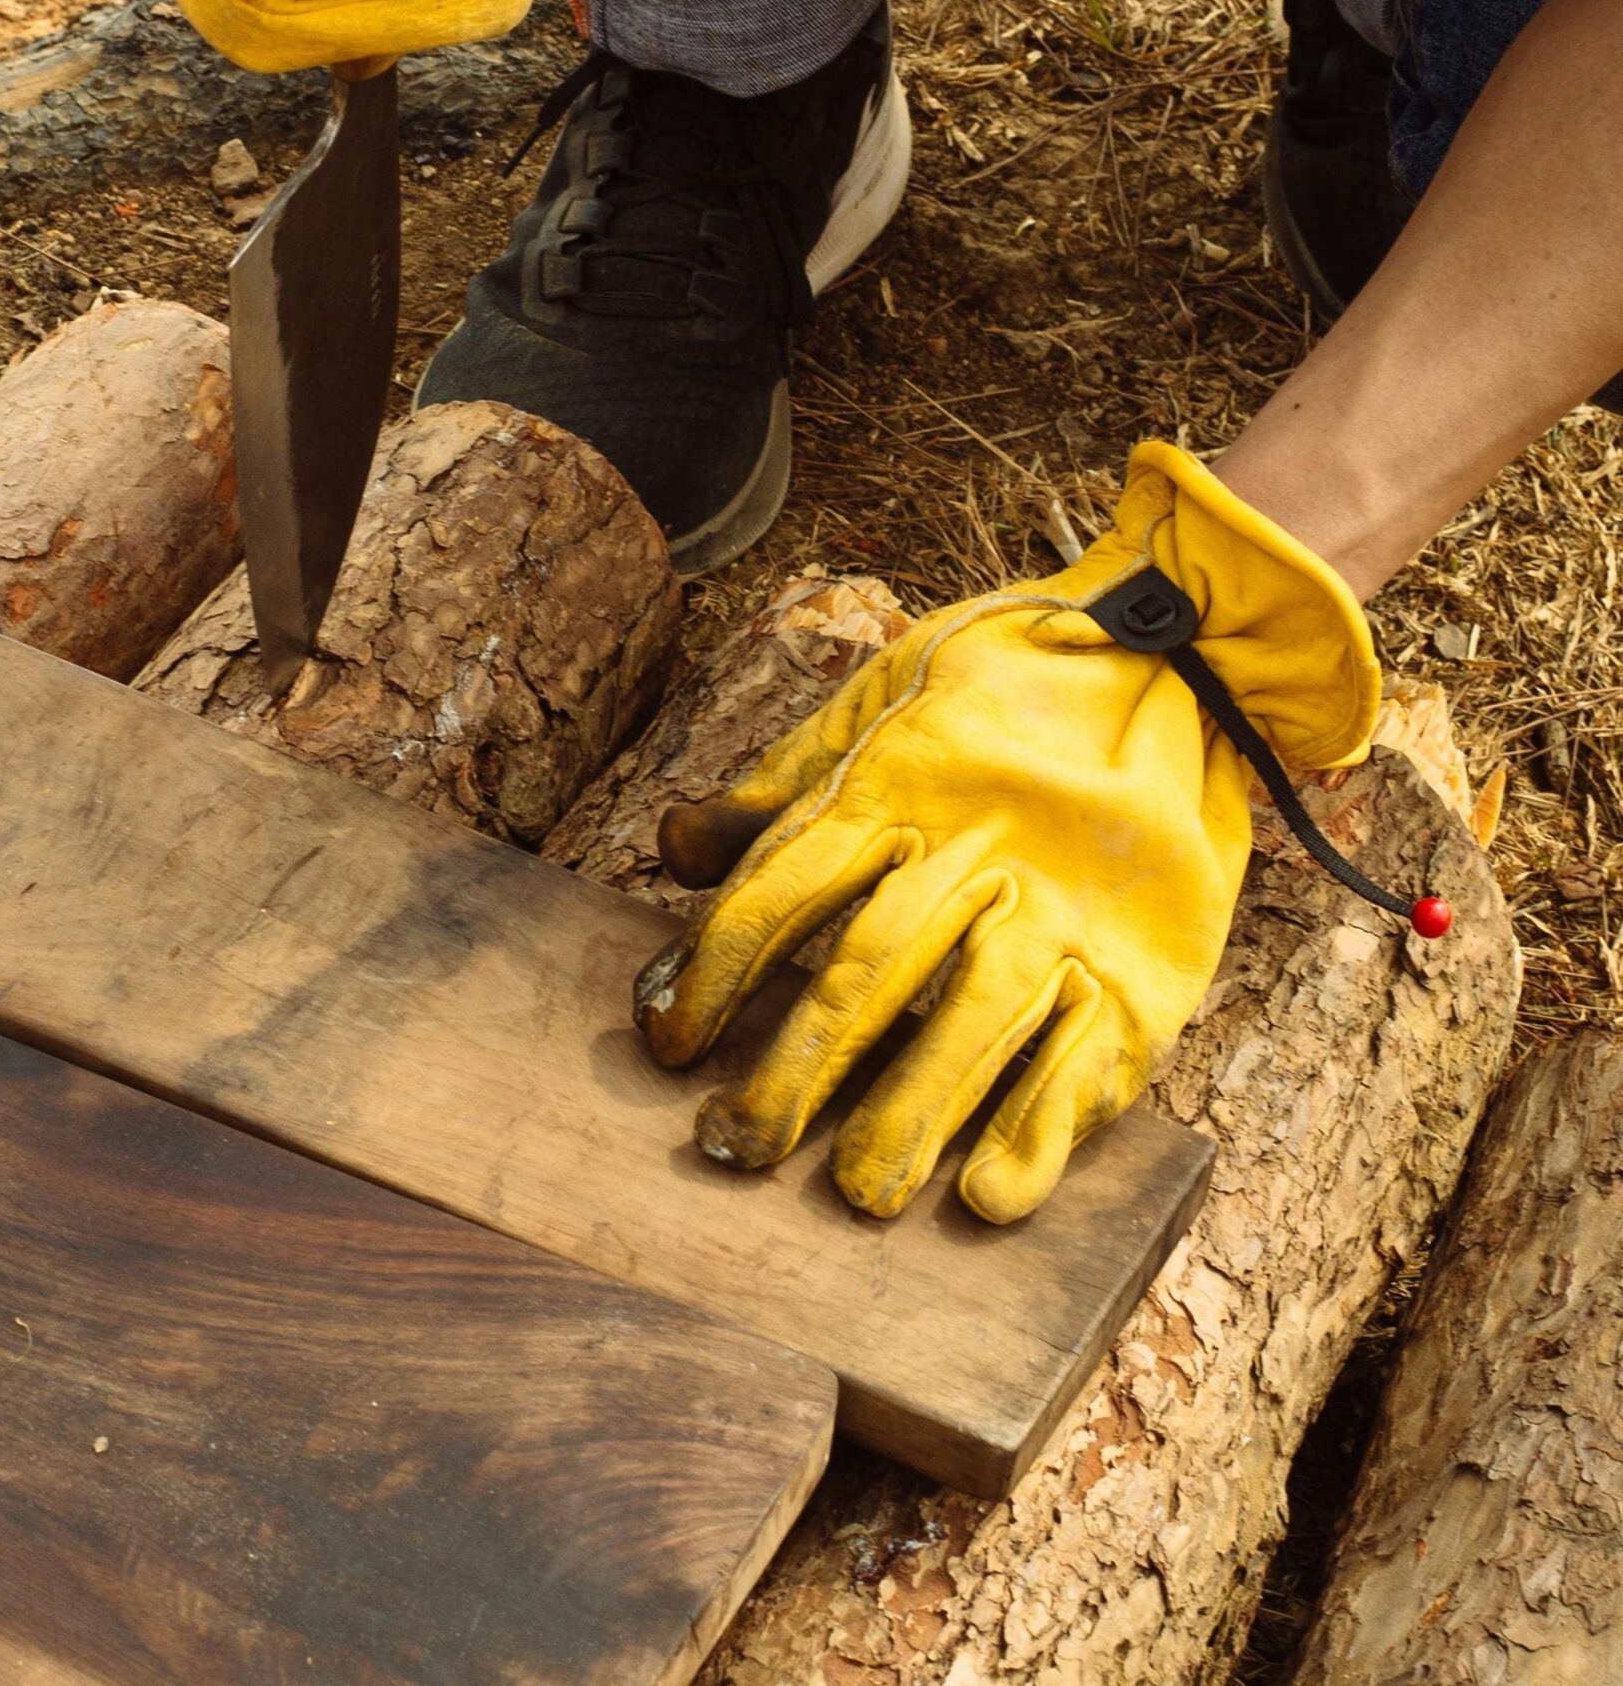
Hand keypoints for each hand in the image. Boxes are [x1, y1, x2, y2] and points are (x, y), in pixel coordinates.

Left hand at [636, 443, 1379, 1222]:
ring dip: (912, 1115)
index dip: (716, 968)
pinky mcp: (1147, 967)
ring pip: (976, 1023)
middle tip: (731, 1146)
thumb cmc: (1005, 680)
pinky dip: (1043, 1130)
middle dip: (797, 1068)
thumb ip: (782, 785)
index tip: (666, 1039)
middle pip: (871, 972)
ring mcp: (1067, 914)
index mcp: (898, 787)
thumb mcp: (881, 695)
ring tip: (855, 1193)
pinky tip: (992, 1196)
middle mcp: (979, 854)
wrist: (1187, 655)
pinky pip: (1090, 1057)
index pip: (784, 888)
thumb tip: (674, 846)